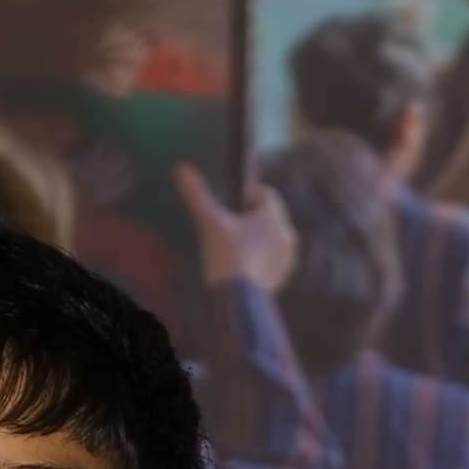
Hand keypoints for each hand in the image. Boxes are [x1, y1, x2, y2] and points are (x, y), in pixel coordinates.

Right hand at [176, 160, 294, 293]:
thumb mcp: (209, 222)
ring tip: (232, 246)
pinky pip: (271, 258)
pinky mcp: (283, 276)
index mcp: (274, 216)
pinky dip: (258, 257)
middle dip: (250, 217)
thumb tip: (181, 167)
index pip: (266, 193)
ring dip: (255, 238)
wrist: (238, 300)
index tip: (228, 204)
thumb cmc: (225, 256)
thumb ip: (197, 194)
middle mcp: (287, 234)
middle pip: (268, 216)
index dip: (246, 195)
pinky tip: (240, 264)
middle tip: (227, 227)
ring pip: (270, 237)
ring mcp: (287, 257)